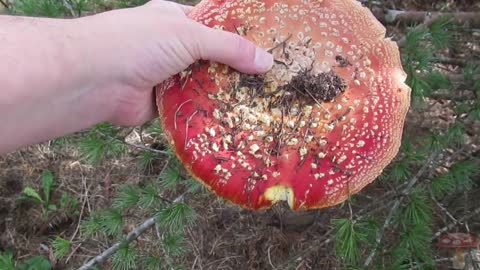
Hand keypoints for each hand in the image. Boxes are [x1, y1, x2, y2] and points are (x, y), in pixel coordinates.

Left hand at [79, 0, 273, 125]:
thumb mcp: (189, 35)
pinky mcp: (164, 102)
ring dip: (224, 94)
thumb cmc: (138, 42)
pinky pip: (192, 107)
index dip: (240, 37)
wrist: (95, 79)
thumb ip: (228, 47)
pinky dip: (208, 112)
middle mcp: (172, 47)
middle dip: (236, 70)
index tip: (268, 49)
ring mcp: (168, 76)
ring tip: (259, 103)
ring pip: (204, 85)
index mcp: (175, 20)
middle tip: (268, 82)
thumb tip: (267, 61)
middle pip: (212, 58)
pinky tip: (234, 120)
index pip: (215, 27)